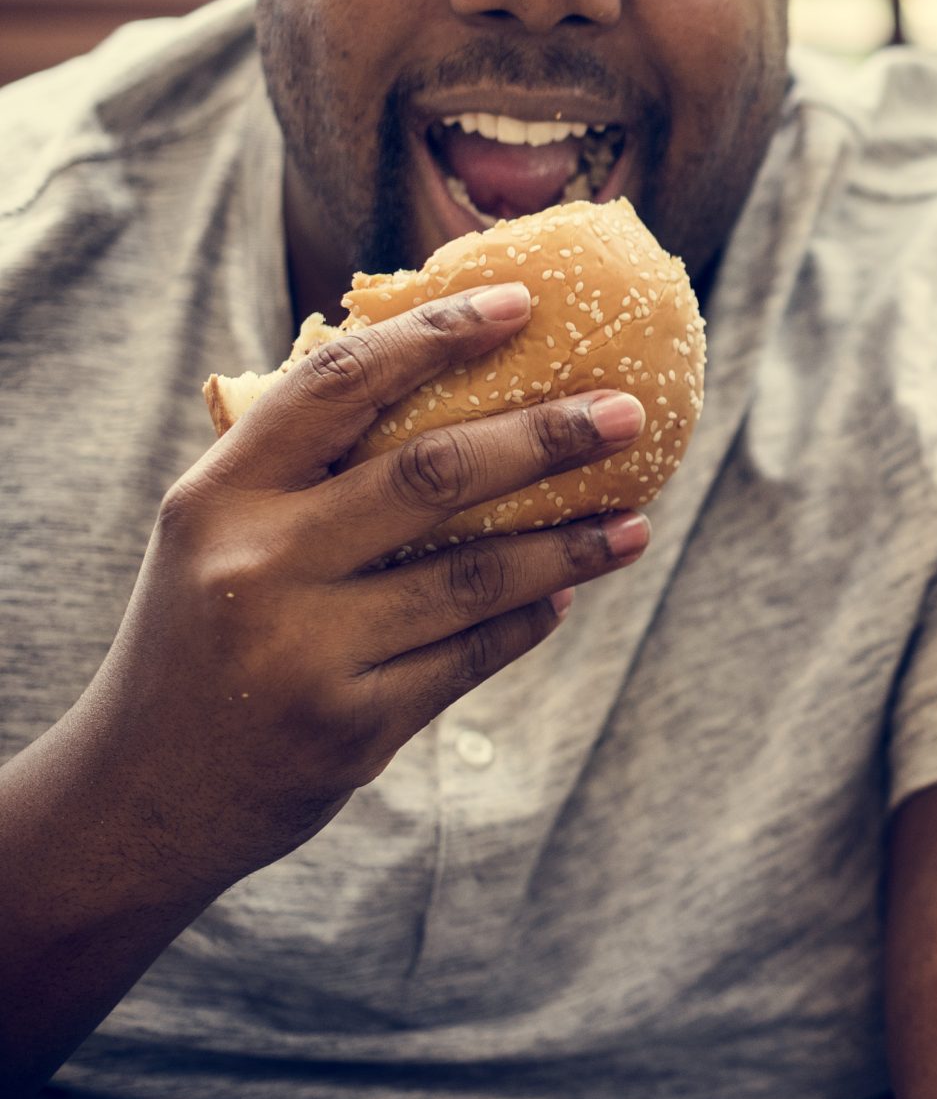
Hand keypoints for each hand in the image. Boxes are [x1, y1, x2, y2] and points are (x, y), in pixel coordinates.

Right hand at [69, 281, 652, 895]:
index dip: (435, 335)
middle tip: (629, 413)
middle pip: (432, 474)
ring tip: (634, 521)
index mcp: (219, 496)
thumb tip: (452, 382)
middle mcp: (258, 564)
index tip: (524, 303)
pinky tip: (566, 594)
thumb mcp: (215, 537)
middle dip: (547, 438)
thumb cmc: (202, 635)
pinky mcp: (350, 728)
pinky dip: (527, 621)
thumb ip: (302, 470)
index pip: (337, 385)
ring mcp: (305, 651)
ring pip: (474, 577)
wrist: (140, 794)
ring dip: (570, 546)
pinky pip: (469, 657)